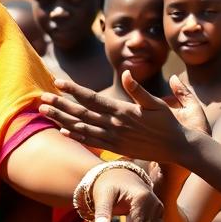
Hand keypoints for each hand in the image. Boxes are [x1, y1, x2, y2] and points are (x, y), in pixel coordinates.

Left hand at [40, 72, 205, 164]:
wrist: (178, 148)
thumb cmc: (169, 123)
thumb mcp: (157, 103)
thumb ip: (139, 90)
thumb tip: (128, 73)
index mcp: (123, 111)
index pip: (92, 98)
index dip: (74, 90)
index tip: (58, 82)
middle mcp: (114, 125)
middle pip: (81, 113)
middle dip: (60, 105)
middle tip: (41, 99)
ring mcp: (113, 138)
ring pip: (82, 127)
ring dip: (62, 119)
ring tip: (44, 113)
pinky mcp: (115, 148)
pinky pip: (91, 141)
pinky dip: (76, 135)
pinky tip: (62, 130)